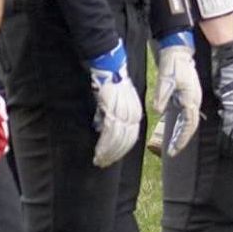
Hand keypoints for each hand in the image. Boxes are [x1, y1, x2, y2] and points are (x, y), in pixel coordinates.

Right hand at [86, 40, 140, 167]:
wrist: (110, 68)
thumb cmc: (111, 83)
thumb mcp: (115, 101)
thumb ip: (111, 116)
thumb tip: (103, 128)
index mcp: (134, 113)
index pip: (131, 136)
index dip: (121, 149)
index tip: (112, 158)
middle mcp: (132, 115)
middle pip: (126, 141)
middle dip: (114, 154)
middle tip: (103, 163)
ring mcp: (123, 114)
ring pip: (118, 140)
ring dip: (108, 153)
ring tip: (99, 161)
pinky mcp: (113, 111)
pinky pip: (110, 134)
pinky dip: (104, 146)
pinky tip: (98, 153)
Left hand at [148, 30, 201, 156]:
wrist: (178, 52)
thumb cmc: (174, 64)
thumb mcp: (166, 80)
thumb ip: (162, 96)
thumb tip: (157, 110)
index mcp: (191, 98)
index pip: (189, 124)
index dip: (182, 138)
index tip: (174, 149)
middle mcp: (193, 101)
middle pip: (190, 125)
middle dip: (182, 139)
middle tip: (172, 152)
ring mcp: (190, 98)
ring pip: (187, 121)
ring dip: (180, 133)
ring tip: (171, 145)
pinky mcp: (185, 96)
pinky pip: (184, 115)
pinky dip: (179, 125)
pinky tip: (172, 130)